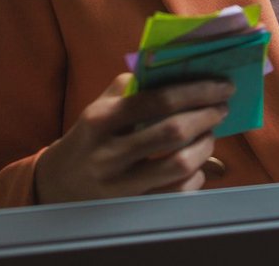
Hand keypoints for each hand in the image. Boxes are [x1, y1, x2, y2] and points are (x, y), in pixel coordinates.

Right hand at [33, 73, 233, 203]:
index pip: (158, 99)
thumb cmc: (90, 137)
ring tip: (210, 133)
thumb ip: (134, 86)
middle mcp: (108, 153)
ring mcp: (119, 186)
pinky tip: (197, 164)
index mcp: (100, 120)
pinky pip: (177, 193)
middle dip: (207, 115)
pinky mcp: (132, 209)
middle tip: (222, 107)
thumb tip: (180, 70)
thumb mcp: (100, 107)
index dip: (197, 90)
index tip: (221, 85)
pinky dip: (196, 176)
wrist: (57, 185)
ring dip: (205, 145)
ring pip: (179, 165)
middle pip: (173, 132)